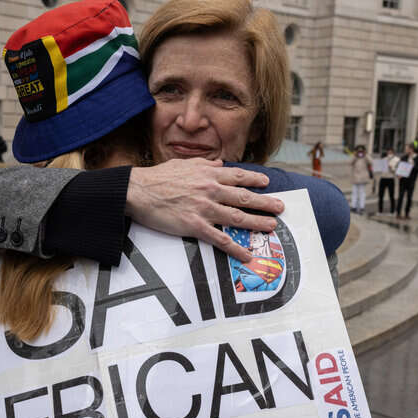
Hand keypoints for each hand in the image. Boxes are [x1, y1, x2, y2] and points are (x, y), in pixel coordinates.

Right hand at [125, 158, 280, 262]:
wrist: (138, 191)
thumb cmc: (157, 177)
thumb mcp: (182, 163)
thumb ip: (203, 163)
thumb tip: (218, 163)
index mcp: (208, 174)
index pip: (238, 176)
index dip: (255, 179)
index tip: (266, 183)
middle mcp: (210, 190)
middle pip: (244, 197)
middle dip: (265, 202)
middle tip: (280, 207)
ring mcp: (204, 209)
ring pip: (238, 217)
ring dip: (257, 223)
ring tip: (271, 227)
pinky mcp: (195, 226)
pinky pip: (220, 239)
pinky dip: (235, 248)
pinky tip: (246, 254)